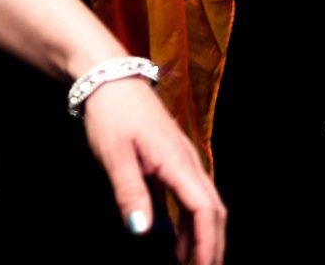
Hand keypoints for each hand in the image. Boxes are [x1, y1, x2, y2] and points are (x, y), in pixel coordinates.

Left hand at [81, 78, 225, 264]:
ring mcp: (183, 161)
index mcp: (177, 162)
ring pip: (205, 205)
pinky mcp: (174, 162)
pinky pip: (191, 198)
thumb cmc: (112, 114)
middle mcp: (188, 162)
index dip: (207, 242)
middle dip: (213, 245)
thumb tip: (142, 231)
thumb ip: (130, 193)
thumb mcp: (115, 155)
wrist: (111, 80)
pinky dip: (191, 224)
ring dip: (203, 237)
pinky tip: (180, 243)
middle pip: (213, 210)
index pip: (204, 209)